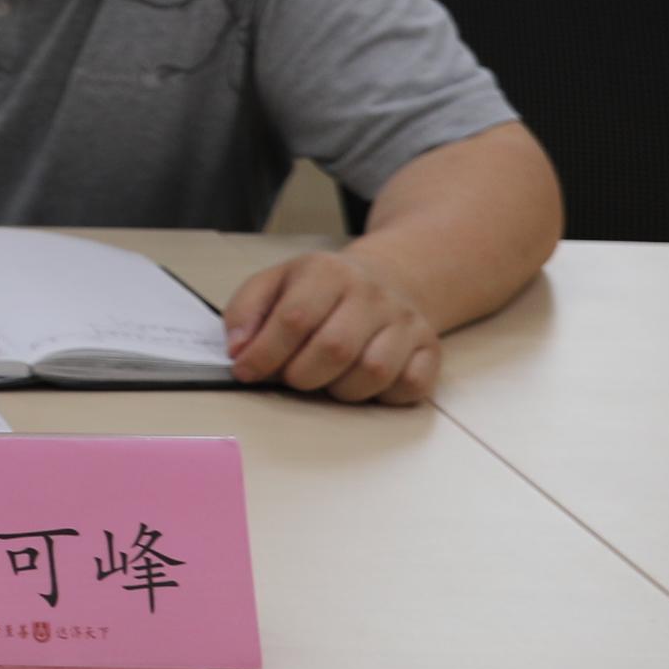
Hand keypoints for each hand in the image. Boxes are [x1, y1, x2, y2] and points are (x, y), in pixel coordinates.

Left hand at [222, 248, 440, 403]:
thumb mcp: (274, 283)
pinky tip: (364, 382)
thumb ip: (245, 313)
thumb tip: (238, 351)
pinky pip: (410, 386)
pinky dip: (383, 396)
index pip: (294, 319)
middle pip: (334, 349)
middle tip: (291, 377)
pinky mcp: (430, 349)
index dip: (264, 353)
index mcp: (327, 272)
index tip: (246, 372)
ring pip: (373, 372)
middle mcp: (371, 294)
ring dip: (340, 390)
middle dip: (301, 376)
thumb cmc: (320, 290)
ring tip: (327, 378)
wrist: (388, 278)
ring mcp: (406, 322)